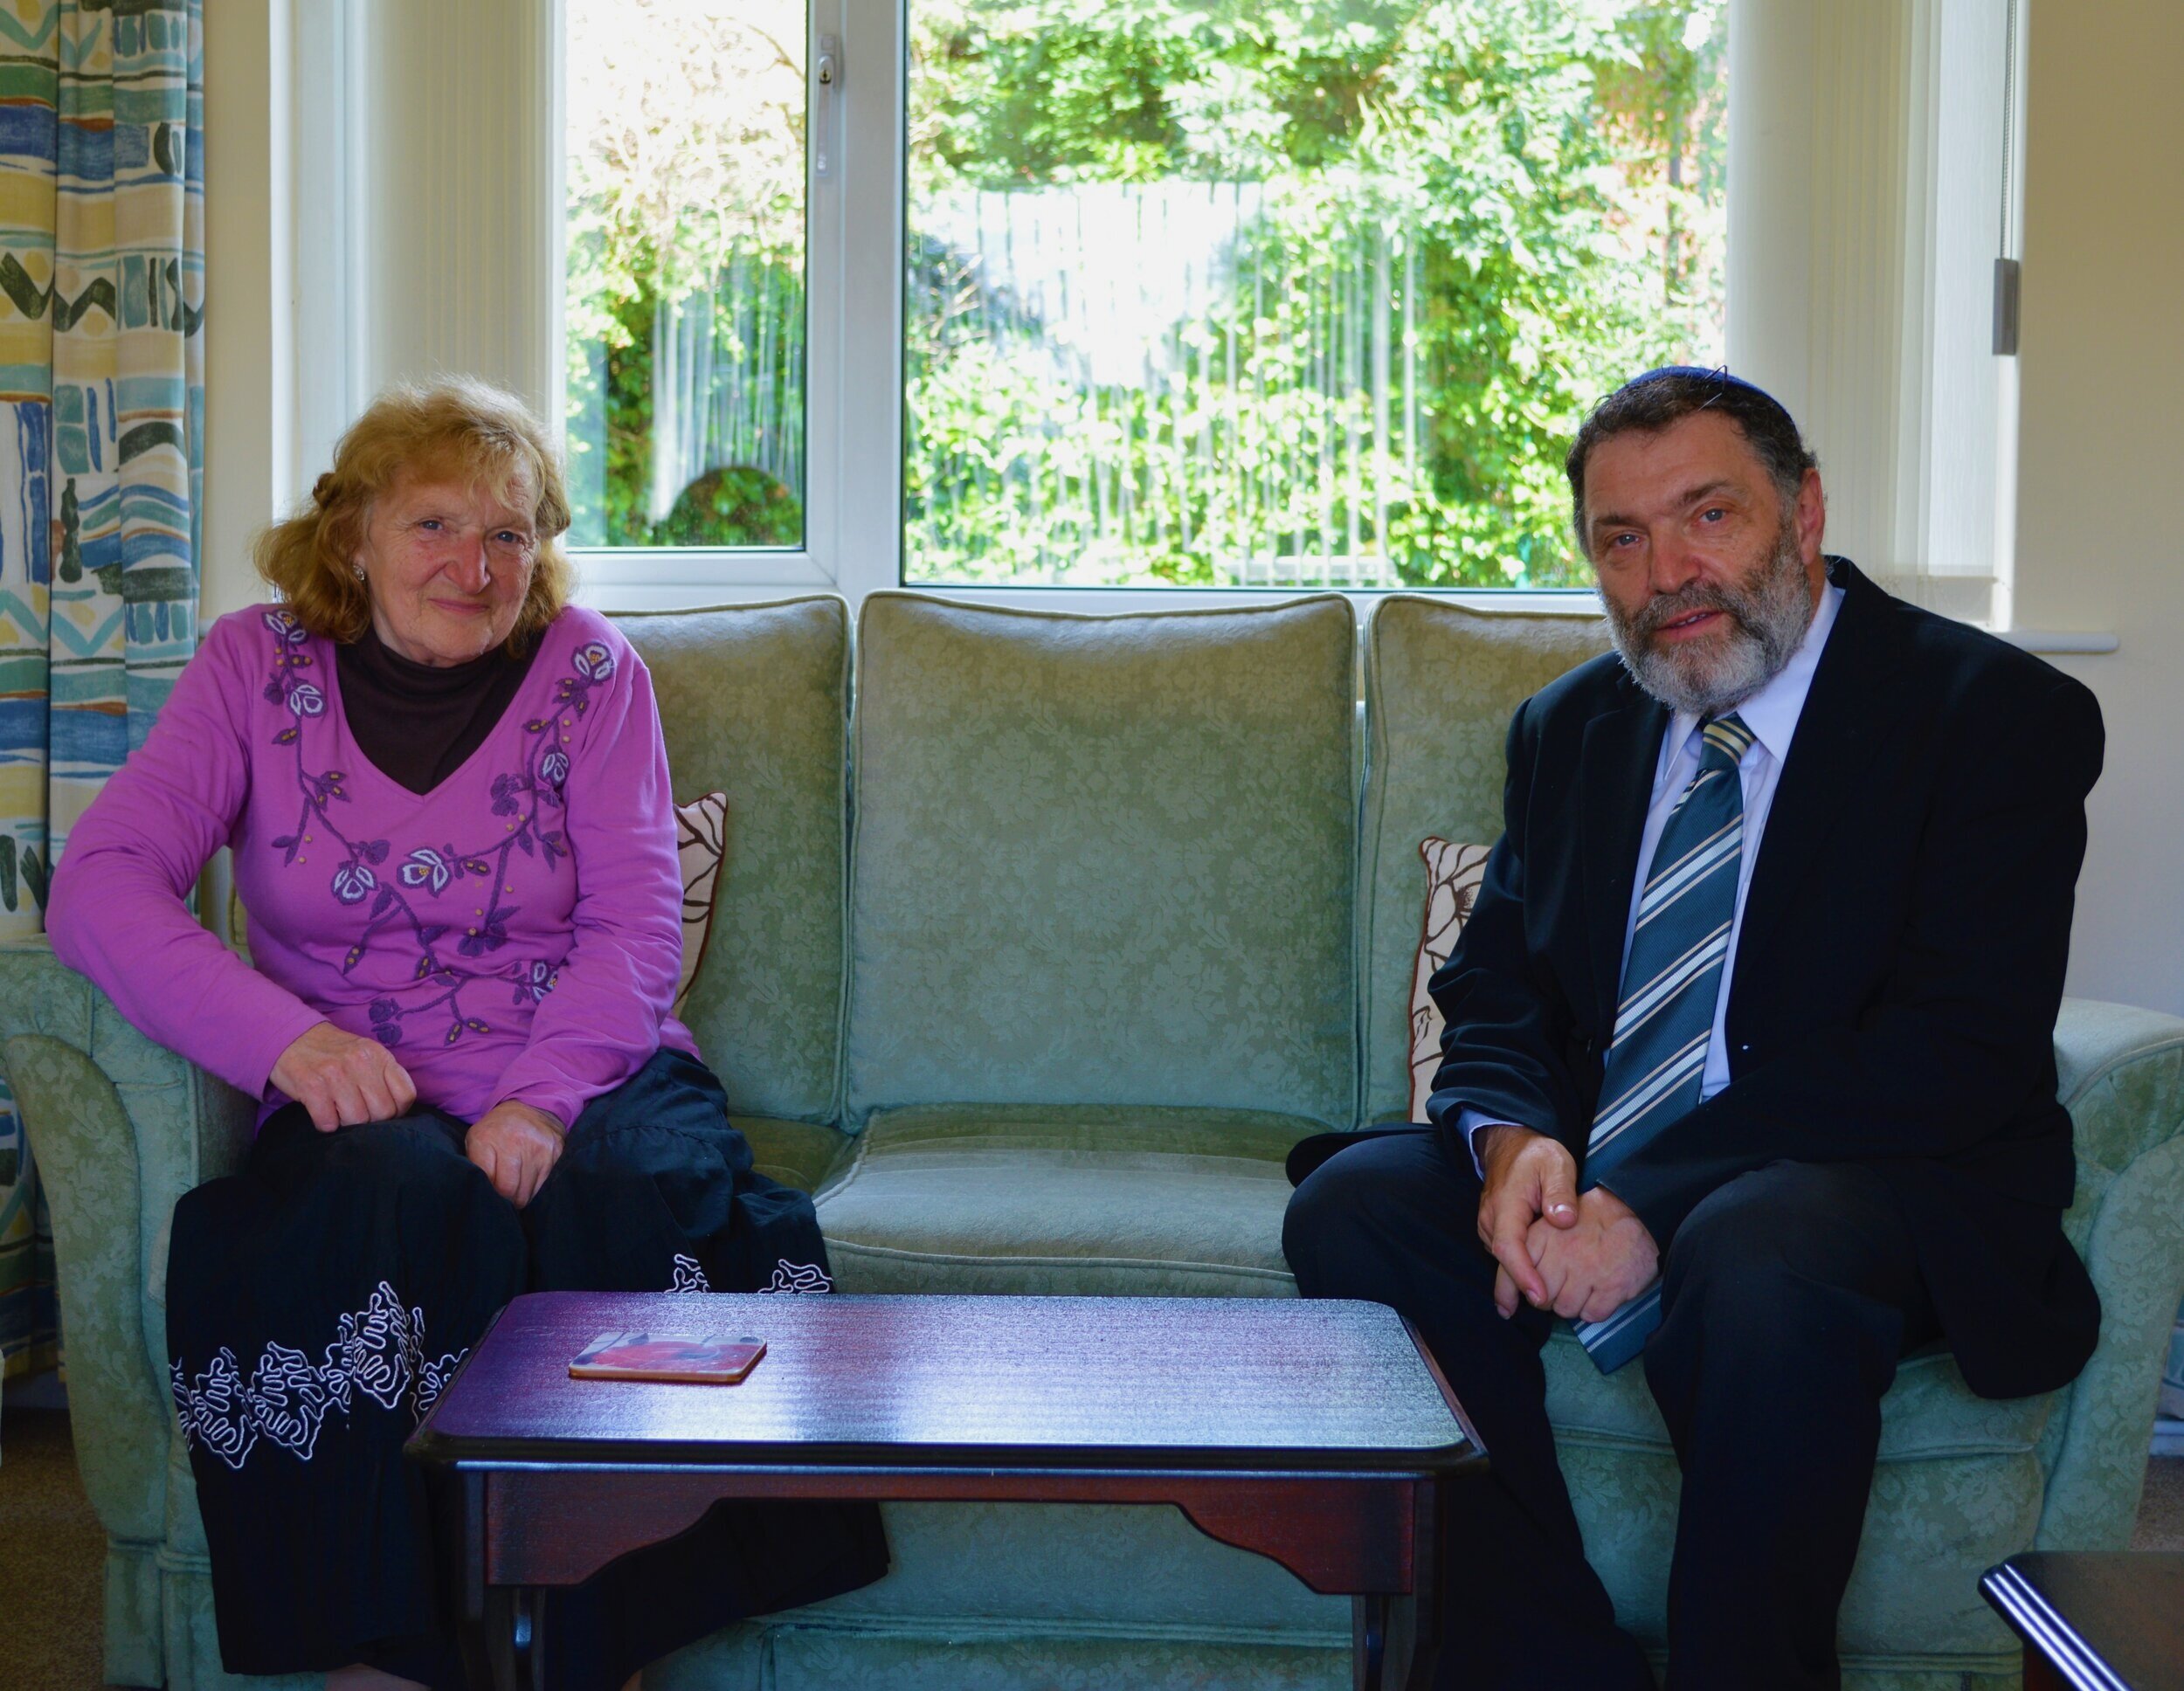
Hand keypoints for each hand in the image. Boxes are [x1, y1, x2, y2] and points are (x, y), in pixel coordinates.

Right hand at [271, 1021, 416, 1131]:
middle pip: (383, 1113)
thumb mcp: (366, 1054)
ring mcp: (335, 1074)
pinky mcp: (311, 1087)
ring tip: (338, 1109)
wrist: (292, 1038)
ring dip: (346, 1122)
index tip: (384, 1111)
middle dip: (371, 1120)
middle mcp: (360, 1062)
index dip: (398, 1110)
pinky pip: (328, 1123)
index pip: (406, 1095)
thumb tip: (398, 1108)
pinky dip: (326, 1123)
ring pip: (357, 1121)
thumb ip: (384, 1075)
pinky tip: (322, 1111)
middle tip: (357, 1112)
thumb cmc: (333, 1053)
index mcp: (378, 1055)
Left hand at [466, 1101, 564, 1207]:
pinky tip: (529, 1181)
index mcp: (488, 1140)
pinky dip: (536, 1188)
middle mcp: (515, 1141)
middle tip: (505, 1198)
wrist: (529, 1106)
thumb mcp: (476, 1141)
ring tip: (516, 1191)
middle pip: (512, 1191)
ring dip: (522, 1196)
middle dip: (507, 1200)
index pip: (492, 1185)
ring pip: (529, 1191)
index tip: (493, 1195)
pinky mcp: (556, 1151)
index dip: (493, 1196)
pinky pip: (545, 1184)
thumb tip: (483, 1193)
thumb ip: (475, 1166)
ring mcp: (538, 1147)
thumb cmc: (497, 1130)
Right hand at [1475, 1124, 1579, 1315]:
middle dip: (1524, 1288)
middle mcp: (1490, 1220)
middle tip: (1551, 1310)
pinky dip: (1519, 1271)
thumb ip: (1560, 1191)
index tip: (1540, 1297)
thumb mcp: (1556, 1163)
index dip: (1523, 1275)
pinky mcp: (1494, 1231)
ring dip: (1521, 1283)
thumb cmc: (1537, 1155)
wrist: (1511, 1145)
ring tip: (1548, 1303)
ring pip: (1503, 1262)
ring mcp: (1489, 1227)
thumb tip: (1564, 1220)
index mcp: (1506, 1205)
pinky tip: (1537, 1285)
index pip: (1510, 1247)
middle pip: (1504, 1262)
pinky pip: (1505, 1256)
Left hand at [1514, 1187, 1659, 1323]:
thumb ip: (1523, 1257)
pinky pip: (1592, 1315)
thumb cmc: (1587, 1220)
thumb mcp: (1548, 1224)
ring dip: (1573, 1303)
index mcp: (1541, 1236)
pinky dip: (1594, 1308)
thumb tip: (1504, 1306)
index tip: (1520, 1300)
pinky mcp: (1612, 1287)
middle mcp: (1561, 1254)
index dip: (1514, 1292)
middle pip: (1540, 1300)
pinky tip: (1600, 1289)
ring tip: (1584, 1282)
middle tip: (1563, 1281)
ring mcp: (1588, 1272)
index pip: (1512, 1275)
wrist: (1635, 1210)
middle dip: (1549, 1296)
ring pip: (1565, 1310)